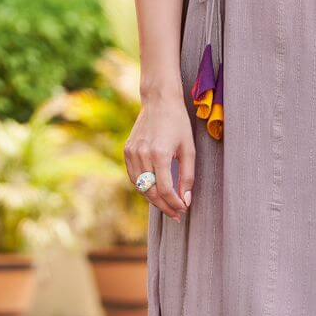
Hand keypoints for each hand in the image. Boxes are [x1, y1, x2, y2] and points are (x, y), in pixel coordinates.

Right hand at [125, 89, 195, 220]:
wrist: (159, 101)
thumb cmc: (178, 124)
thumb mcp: (189, 149)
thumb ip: (188, 176)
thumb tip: (186, 199)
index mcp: (160, 154)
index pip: (165, 189)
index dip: (174, 203)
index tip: (183, 210)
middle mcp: (142, 155)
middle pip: (151, 191)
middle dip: (164, 206)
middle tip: (176, 215)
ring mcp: (132, 153)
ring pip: (140, 187)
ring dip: (153, 199)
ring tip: (167, 206)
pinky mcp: (127, 151)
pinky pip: (134, 176)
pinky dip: (144, 187)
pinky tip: (155, 191)